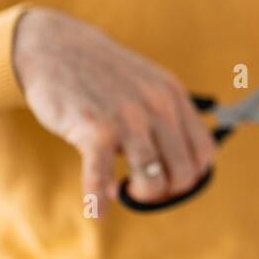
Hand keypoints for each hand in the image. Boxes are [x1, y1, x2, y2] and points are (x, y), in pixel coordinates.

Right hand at [11, 7, 216, 213]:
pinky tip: (97, 211)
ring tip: (121, 188)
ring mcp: (127, 118)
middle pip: (183, 172)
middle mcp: (157, 106)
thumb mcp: (146, 85)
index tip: (169, 180)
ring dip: (138, 194)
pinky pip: (101, 177)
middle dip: (164, 191)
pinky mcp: (94, 129)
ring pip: (152, 180)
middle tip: (141, 187)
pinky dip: (98, 200)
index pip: (204, 152)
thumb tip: (170, 172)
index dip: (190, 176)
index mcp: (174, 96)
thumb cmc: (101, 75)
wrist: (54, 47)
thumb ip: (163, 121)